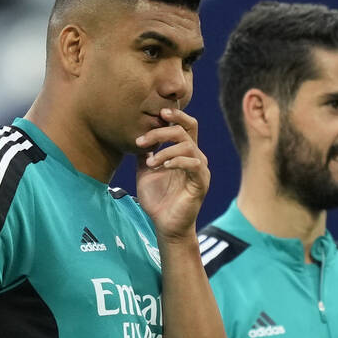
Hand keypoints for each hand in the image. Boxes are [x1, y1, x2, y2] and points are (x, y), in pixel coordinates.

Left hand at [134, 107, 209, 239]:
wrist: (164, 225)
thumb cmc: (158, 199)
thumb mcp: (145, 172)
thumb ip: (144, 154)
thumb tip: (136, 136)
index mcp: (184, 153)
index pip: (186, 125)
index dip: (176, 114)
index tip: (158, 112)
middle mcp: (195, 157)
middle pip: (186, 130)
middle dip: (163, 130)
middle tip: (142, 140)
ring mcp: (200, 170)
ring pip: (188, 146)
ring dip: (165, 150)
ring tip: (150, 162)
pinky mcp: (201, 183)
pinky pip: (193, 164)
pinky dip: (177, 161)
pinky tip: (162, 166)